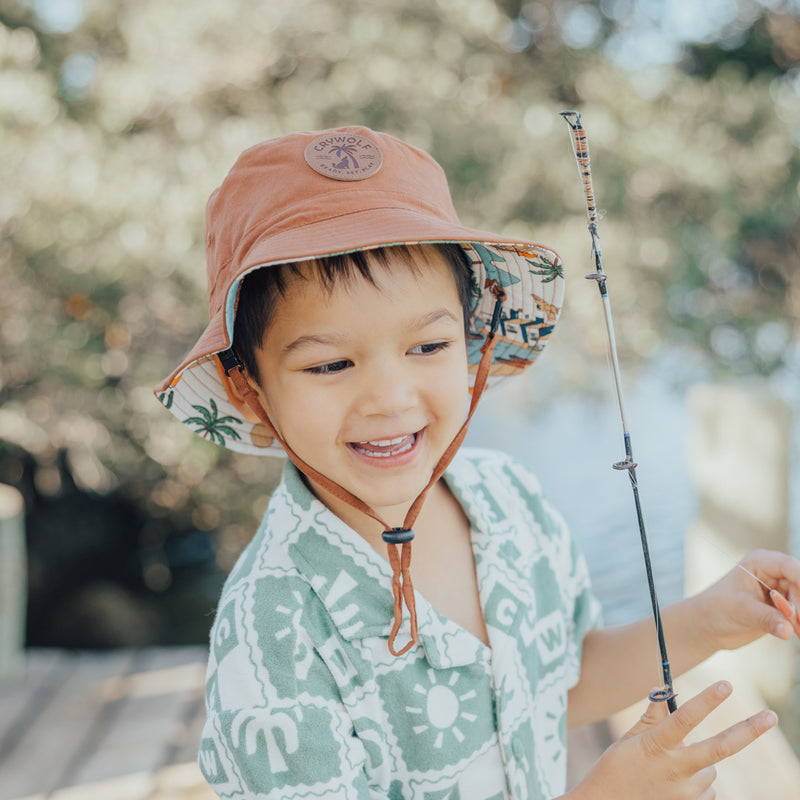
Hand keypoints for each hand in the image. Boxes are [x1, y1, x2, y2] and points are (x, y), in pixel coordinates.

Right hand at [569, 681, 776, 799]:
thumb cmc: (613, 772)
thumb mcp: (626, 741)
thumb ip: (649, 719)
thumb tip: (661, 692)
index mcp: (656, 747)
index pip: (685, 719)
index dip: (706, 701)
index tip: (726, 684)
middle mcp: (676, 770)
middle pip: (721, 747)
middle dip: (748, 731)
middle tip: (771, 716)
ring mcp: (686, 793)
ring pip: (710, 770)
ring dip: (700, 762)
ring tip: (670, 766)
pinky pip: (706, 790)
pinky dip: (697, 782)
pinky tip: (673, 783)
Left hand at [693, 549, 799, 650]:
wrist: (708, 624)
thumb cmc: (717, 608)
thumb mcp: (740, 610)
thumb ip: (766, 618)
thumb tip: (788, 630)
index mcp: (760, 562)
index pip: (789, 566)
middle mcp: (773, 573)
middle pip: (799, 584)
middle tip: (795, 623)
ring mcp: (779, 590)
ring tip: (795, 631)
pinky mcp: (783, 608)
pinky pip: (799, 614)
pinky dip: (798, 624)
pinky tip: (795, 633)